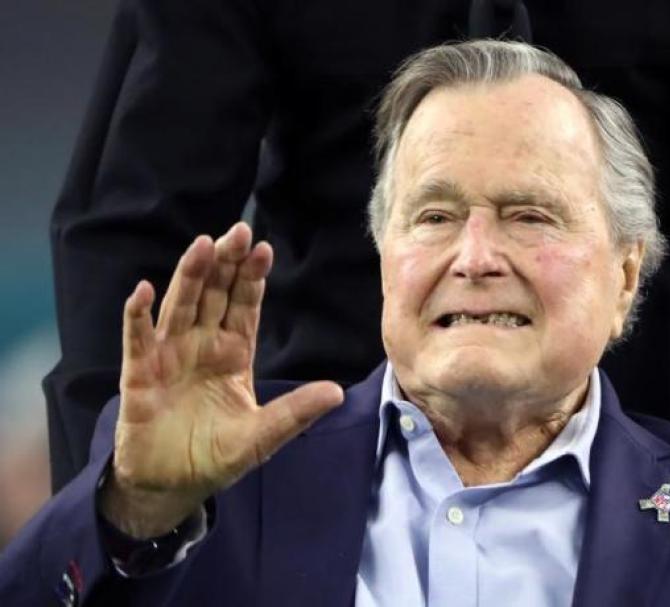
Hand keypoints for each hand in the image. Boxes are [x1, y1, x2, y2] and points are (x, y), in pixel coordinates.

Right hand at [100, 223, 343, 537]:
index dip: (252, 278)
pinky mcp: (140, 376)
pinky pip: (137, 340)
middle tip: (238, 231)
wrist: (171, 486)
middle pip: (214, 295)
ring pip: (180, 307)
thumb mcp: (262, 436)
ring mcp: (169, 357)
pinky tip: (144, 291)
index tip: (264, 249)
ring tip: (203, 246)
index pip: (244, 306)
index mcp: (233, 353)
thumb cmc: (215, 457)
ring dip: (189, 276)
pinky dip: (138, 316)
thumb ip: (294, 413)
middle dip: (226, 264)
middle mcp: (201, 346)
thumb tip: (337, 393)